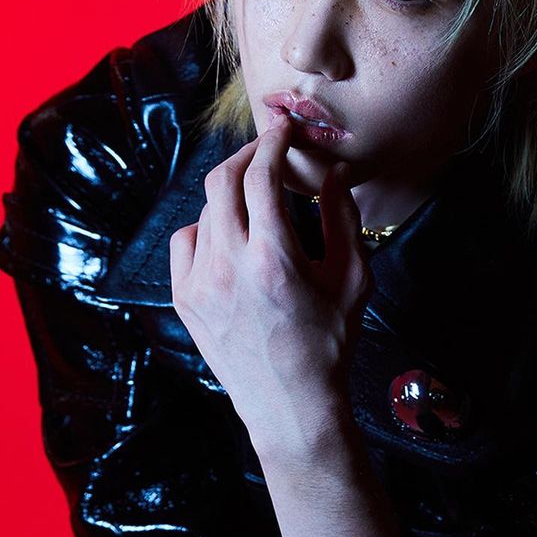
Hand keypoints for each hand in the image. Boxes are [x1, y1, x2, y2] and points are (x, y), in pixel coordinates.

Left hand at [168, 112, 371, 449]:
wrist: (291, 407)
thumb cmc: (329, 346)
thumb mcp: (352, 280)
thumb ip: (342, 218)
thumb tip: (332, 173)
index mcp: (274, 258)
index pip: (261, 175)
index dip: (272, 142)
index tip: (283, 130)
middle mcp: (229, 266)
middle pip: (222, 180)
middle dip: (245, 155)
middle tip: (266, 150)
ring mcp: (199, 284)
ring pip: (205, 210)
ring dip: (231, 194)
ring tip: (257, 203)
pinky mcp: (184, 300)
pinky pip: (185, 242)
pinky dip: (206, 228)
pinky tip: (230, 239)